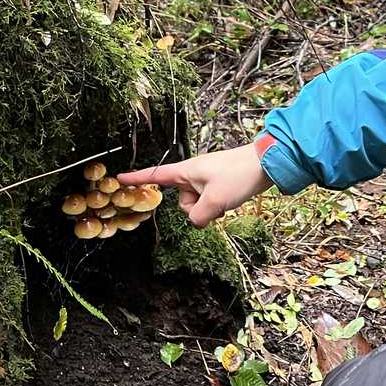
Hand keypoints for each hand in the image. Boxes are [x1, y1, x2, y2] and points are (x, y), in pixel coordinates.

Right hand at [119, 144, 273, 227]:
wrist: (265, 164)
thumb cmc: (238, 174)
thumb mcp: (215, 200)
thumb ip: (198, 216)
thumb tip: (197, 221)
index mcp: (186, 171)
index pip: (156, 176)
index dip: (137, 179)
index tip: (119, 179)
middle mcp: (193, 175)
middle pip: (182, 201)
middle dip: (196, 208)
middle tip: (215, 201)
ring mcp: (206, 180)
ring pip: (197, 205)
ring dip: (210, 208)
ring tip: (226, 198)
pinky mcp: (218, 185)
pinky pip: (209, 203)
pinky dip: (218, 206)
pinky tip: (231, 200)